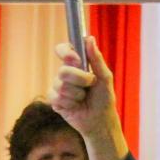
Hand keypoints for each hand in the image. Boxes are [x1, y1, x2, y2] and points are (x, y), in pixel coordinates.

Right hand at [49, 37, 129, 159]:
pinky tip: (75, 106)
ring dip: (77, 94)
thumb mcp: (105, 77)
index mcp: (76, 64)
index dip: (65, 52)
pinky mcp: (54, 101)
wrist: (100, 121)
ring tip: (83, 99)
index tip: (75, 59)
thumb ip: (96, 59)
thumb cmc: (104, 98)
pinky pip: (57, 98)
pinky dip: (70, 103)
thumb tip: (90, 38)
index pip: (63, 49)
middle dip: (79, 79)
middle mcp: (65, 73)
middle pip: (63, 71)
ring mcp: (58, 87)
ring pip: (60, 86)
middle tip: (89, 85)